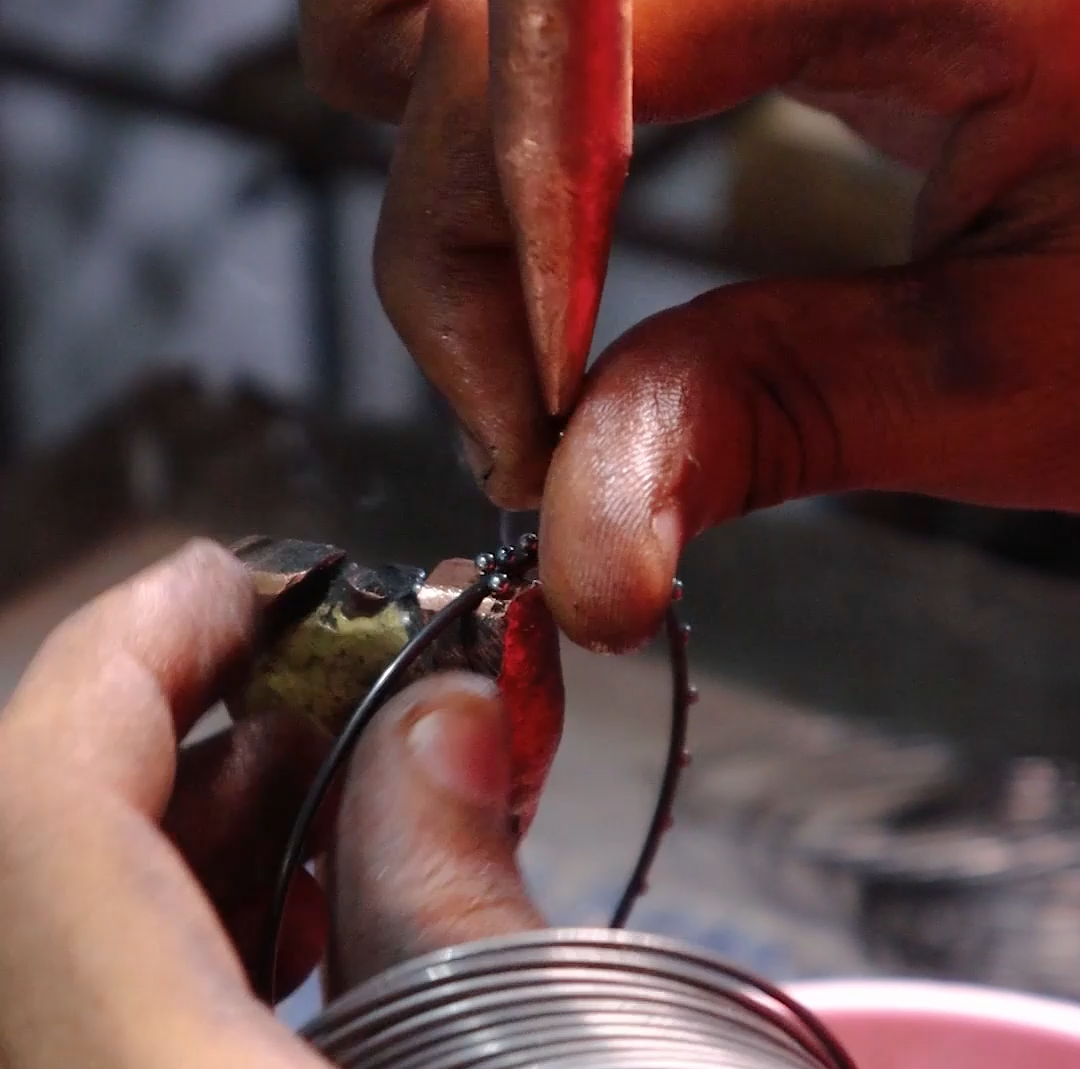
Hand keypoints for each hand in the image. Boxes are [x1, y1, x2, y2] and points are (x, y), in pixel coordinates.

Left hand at [0, 541, 1049, 1068]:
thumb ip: (493, 942)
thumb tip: (424, 741)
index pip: (47, 870)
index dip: (112, 678)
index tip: (220, 588)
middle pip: (9, 965)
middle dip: (131, 778)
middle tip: (290, 694)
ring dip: (135, 907)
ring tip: (296, 821)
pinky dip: (145, 1042)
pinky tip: (278, 995)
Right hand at [301, 0, 1078, 650]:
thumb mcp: (1022, 371)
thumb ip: (771, 419)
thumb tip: (580, 548)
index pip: (569, 21)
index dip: (497, 234)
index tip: (531, 424)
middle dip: (452, 198)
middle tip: (518, 385)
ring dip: (443, 118)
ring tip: (517, 297)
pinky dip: (494, 91)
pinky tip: (539, 203)